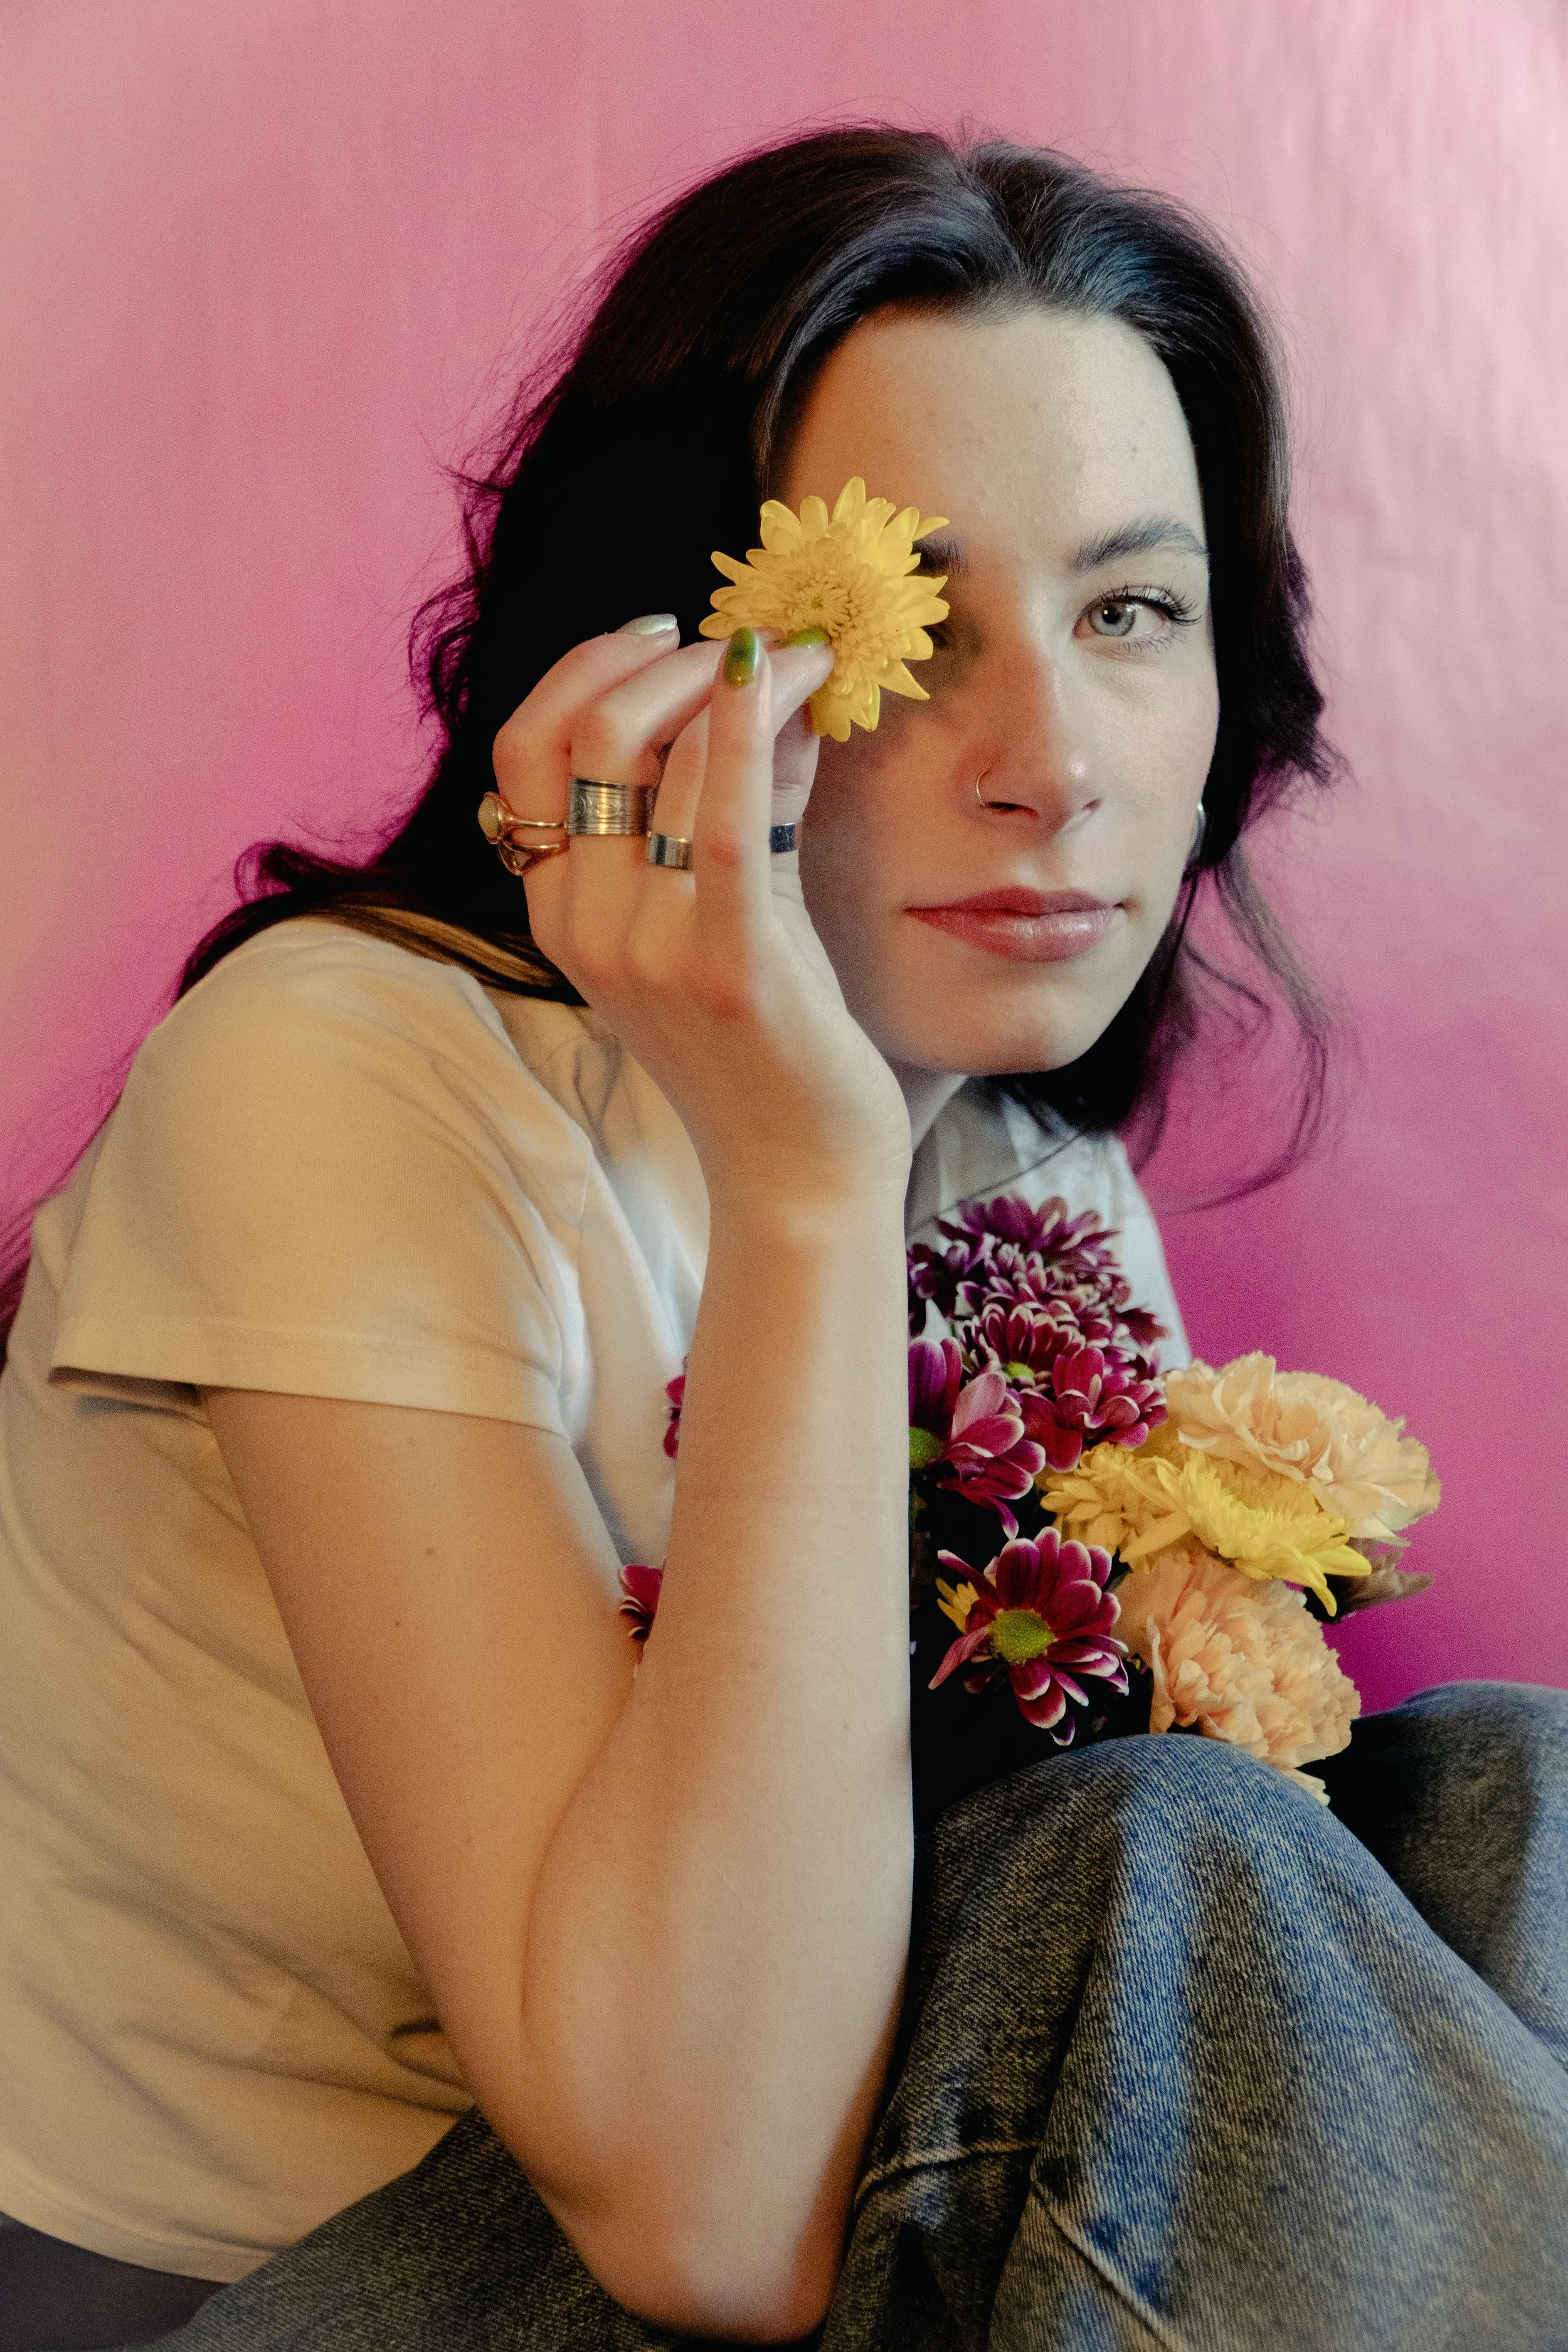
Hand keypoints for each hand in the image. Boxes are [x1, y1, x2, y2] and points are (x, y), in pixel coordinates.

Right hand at [491, 625, 911, 1210]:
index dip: (590, 669)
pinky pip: (724, 818)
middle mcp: (585, 927)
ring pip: (655, 756)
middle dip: (659, 657)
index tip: (666, 636)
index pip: (528, 750)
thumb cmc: (769, 1047)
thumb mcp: (732, 910)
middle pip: (579, 733)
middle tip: (740, 642)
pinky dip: (746, 728)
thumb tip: (768, 680)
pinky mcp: (727, 966)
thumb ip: (738, 801)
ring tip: (802, 657)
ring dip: (734, 678)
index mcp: (562, 913)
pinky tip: (783, 675)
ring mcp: (647, 950)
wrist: (798, 1178)